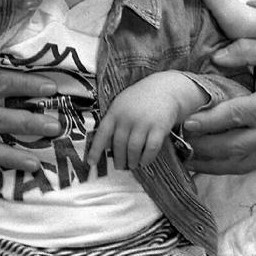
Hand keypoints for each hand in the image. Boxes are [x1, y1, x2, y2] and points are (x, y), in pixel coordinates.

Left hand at [88, 72, 205, 170]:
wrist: (164, 89)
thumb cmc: (140, 99)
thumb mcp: (122, 104)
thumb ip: (114, 122)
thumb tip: (106, 146)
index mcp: (116, 111)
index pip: (103, 133)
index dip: (96, 149)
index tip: (91, 163)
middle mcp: (128, 117)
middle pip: (118, 145)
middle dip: (118, 159)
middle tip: (120, 166)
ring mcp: (144, 122)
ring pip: (133, 149)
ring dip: (132, 161)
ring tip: (132, 165)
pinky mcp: (159, 127)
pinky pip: (150, 149)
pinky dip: (146, 158)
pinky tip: (144, 161)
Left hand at [183, 39, 255, 174]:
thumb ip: (245, 50)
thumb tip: (216, 58)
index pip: (232, 117)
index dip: (207, 122)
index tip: (185, 122)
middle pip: (229, 146)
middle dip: (201, 147)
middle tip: (175, 142)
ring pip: (236, 163)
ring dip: (208, 163)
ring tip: (182, 157)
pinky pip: (245, 167)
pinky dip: (223, 169)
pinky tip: (205, 165)